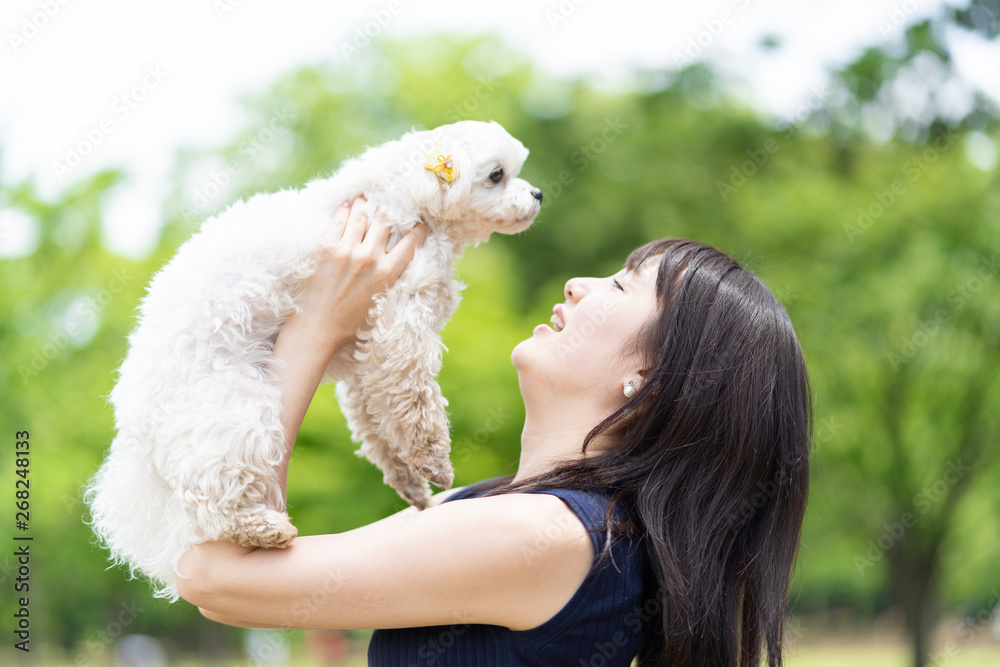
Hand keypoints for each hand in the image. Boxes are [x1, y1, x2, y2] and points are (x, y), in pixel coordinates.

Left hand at [286, 195, 427, 357]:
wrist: (316, 329)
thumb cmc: (349, 325)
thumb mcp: (381, 305)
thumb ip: (391, 282)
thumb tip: (398, 266)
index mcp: (386, 273)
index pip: (411, 242)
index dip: (419, 230)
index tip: (421, 224)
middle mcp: (368, 257)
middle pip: (385, 221)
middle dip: (389, 211)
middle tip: (390, 205)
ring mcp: (345, 250)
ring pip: (361, 215)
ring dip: (365, 204)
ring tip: (366, 198)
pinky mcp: (325, 247)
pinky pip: (337, 221)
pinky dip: (344, 210)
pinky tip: (346, 205)